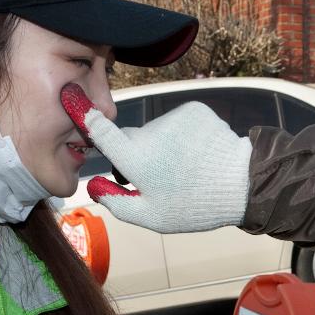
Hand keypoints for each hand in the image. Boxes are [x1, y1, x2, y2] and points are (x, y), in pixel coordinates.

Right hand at [60, 84, 251, 232]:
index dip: (86, 118)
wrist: (242, 184)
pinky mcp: (193, 109)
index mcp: (137, 159)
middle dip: (136, 153)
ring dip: (162, 146)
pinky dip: (181, 135)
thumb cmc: (192, 206)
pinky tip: (195, 154)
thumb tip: (93, 186)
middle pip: (130, 137)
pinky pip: (177, 122)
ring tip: (183, 168)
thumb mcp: (152, 216)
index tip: (72, 98)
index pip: (102, 132)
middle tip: (157, 178)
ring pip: (156, 131)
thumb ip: (117, 202)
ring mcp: (173, 117)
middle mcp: (151, 132)